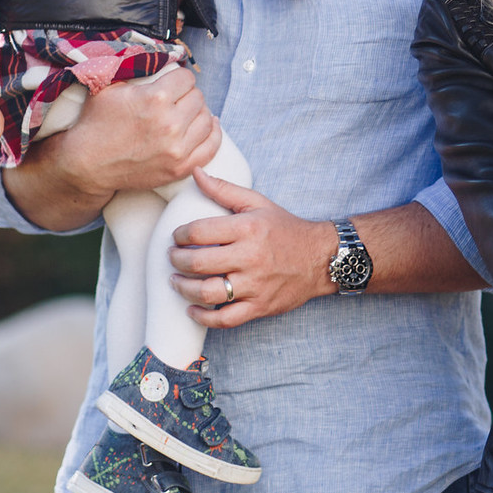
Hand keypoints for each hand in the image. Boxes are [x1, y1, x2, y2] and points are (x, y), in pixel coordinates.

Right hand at [6, 68, 221, 229]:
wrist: (87, 165)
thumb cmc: (96, 124)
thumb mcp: (109, 87)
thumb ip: (133, 68)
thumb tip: (153, 53)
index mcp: (155, 98)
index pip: (186, 77)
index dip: (179, 78)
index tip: (173, 83)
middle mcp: (170, 123)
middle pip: (198, 97)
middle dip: (187, 95)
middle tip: (176, 99)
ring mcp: (177, 148)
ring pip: (207, 120)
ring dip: (199, 113)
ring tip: (188, 112)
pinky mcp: (180, 168)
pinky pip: (211, 147)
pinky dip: (213, 134)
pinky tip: (208, 126)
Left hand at [166, 167, 334, 328]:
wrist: (320, 258)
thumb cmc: (285, 229)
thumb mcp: (257, 203)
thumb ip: (224, 189)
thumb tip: (196, 173)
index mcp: (248, 229)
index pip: (200, 232)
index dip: (180, 235)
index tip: (176, 237)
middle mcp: (250, 257)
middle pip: (198, 263)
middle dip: (176, 260)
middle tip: (172, 257)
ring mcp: (255, 285)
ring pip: (207, 293)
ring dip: (184, 288)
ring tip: (176, 281)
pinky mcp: (260, 306)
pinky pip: (225, 319)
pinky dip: (204, 317)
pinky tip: (193, 309)